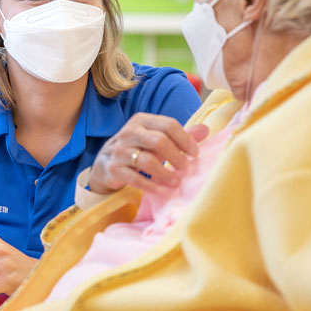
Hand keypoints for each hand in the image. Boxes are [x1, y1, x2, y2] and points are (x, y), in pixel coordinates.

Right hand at [88, 113, 208, 194]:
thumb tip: (205, 130)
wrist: (104, 164)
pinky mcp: (114, 169)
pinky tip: (162, 190)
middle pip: (158, 141)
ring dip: (165, 173)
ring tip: (175, 181)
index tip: (195, 153)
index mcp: (141, 121)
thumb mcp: (156, 138)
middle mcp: (129, 132)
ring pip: (147, 160)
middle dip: (176, 156)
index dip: (185, 139)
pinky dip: (151, 185)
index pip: (168, 125)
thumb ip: (179, 135)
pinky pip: (135, 178)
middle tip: (185, 168)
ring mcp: (119, 151)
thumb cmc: (137, 149)